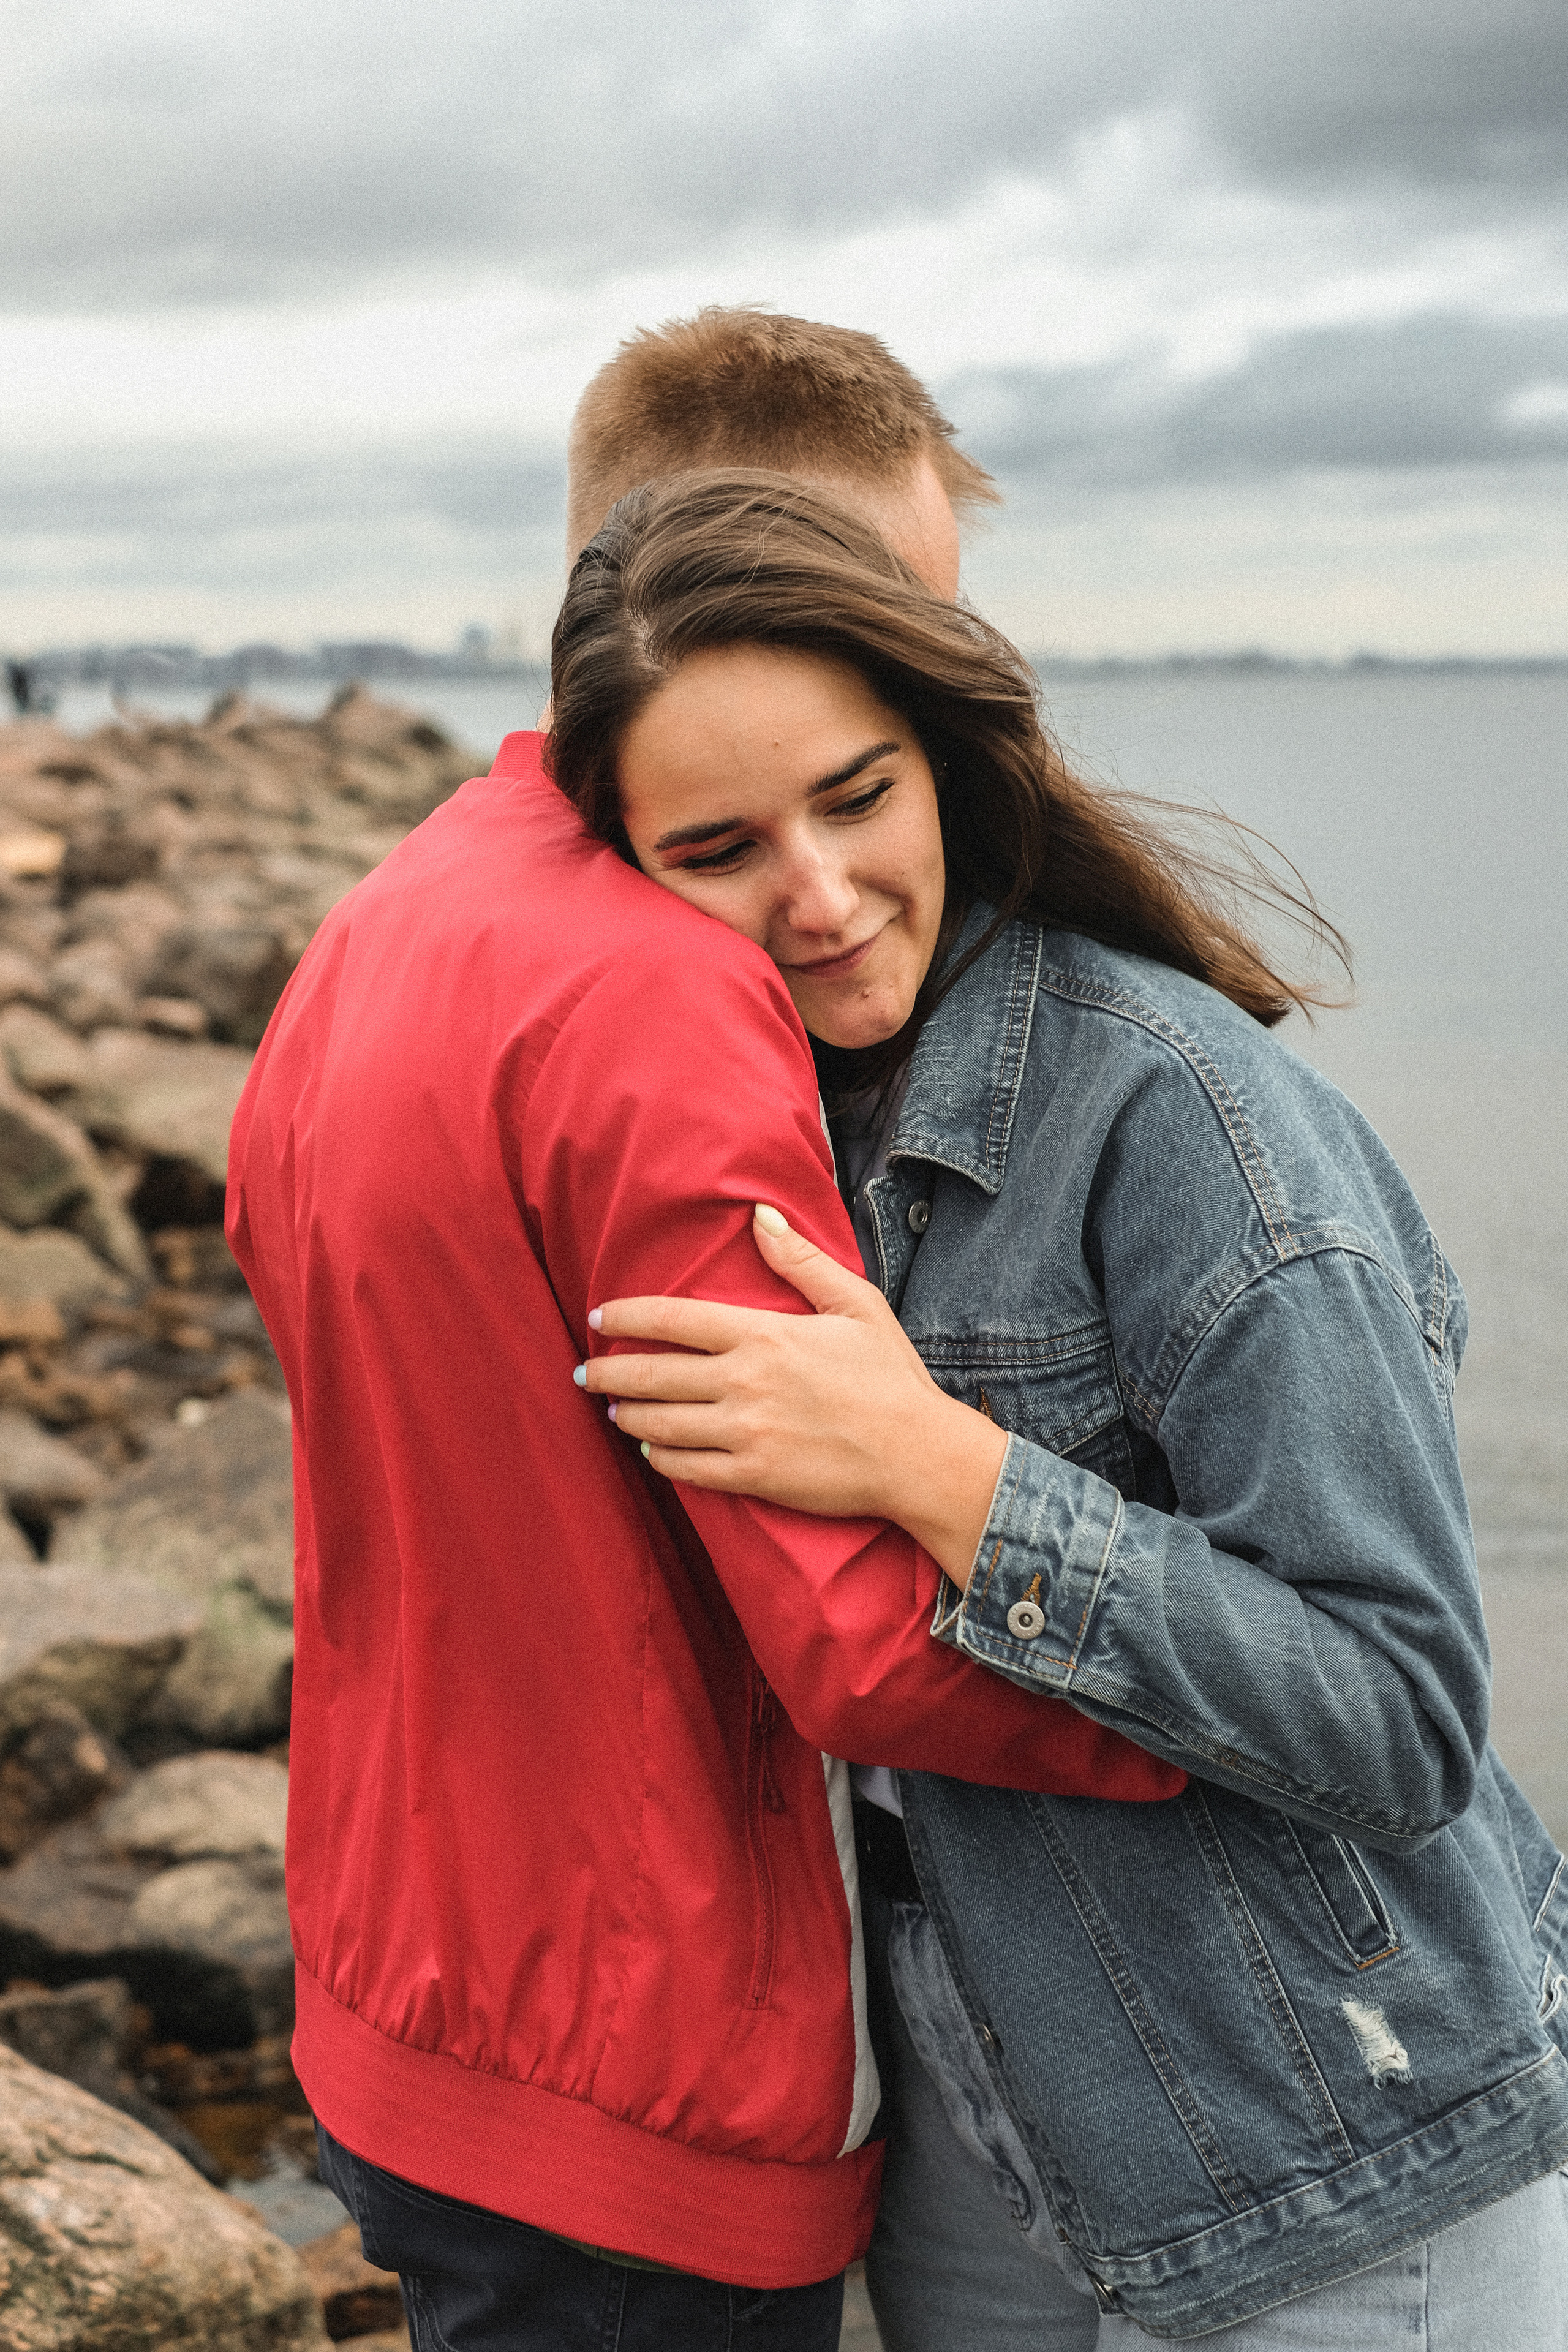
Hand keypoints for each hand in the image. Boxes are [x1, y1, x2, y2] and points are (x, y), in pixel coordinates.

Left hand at [579, 1206, 1007, 1589]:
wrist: (917, 1454)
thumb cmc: (890, 1377)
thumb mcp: (855, 1304)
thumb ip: (801, 1260)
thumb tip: (760, 1214)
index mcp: (763, 1335)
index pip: (672, 1319)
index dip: (626, 1316)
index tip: (598, 1317)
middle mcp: (744, 1383)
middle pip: (653, 1374)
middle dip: (609, 1373)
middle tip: (583, 1373)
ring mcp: (745, 1433)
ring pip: (661, 1425)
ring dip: (628, 1416)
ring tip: (612, 1411)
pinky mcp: (753, 1476)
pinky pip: (686, 1469)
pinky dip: (660, 1459)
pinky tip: (651, 1452)